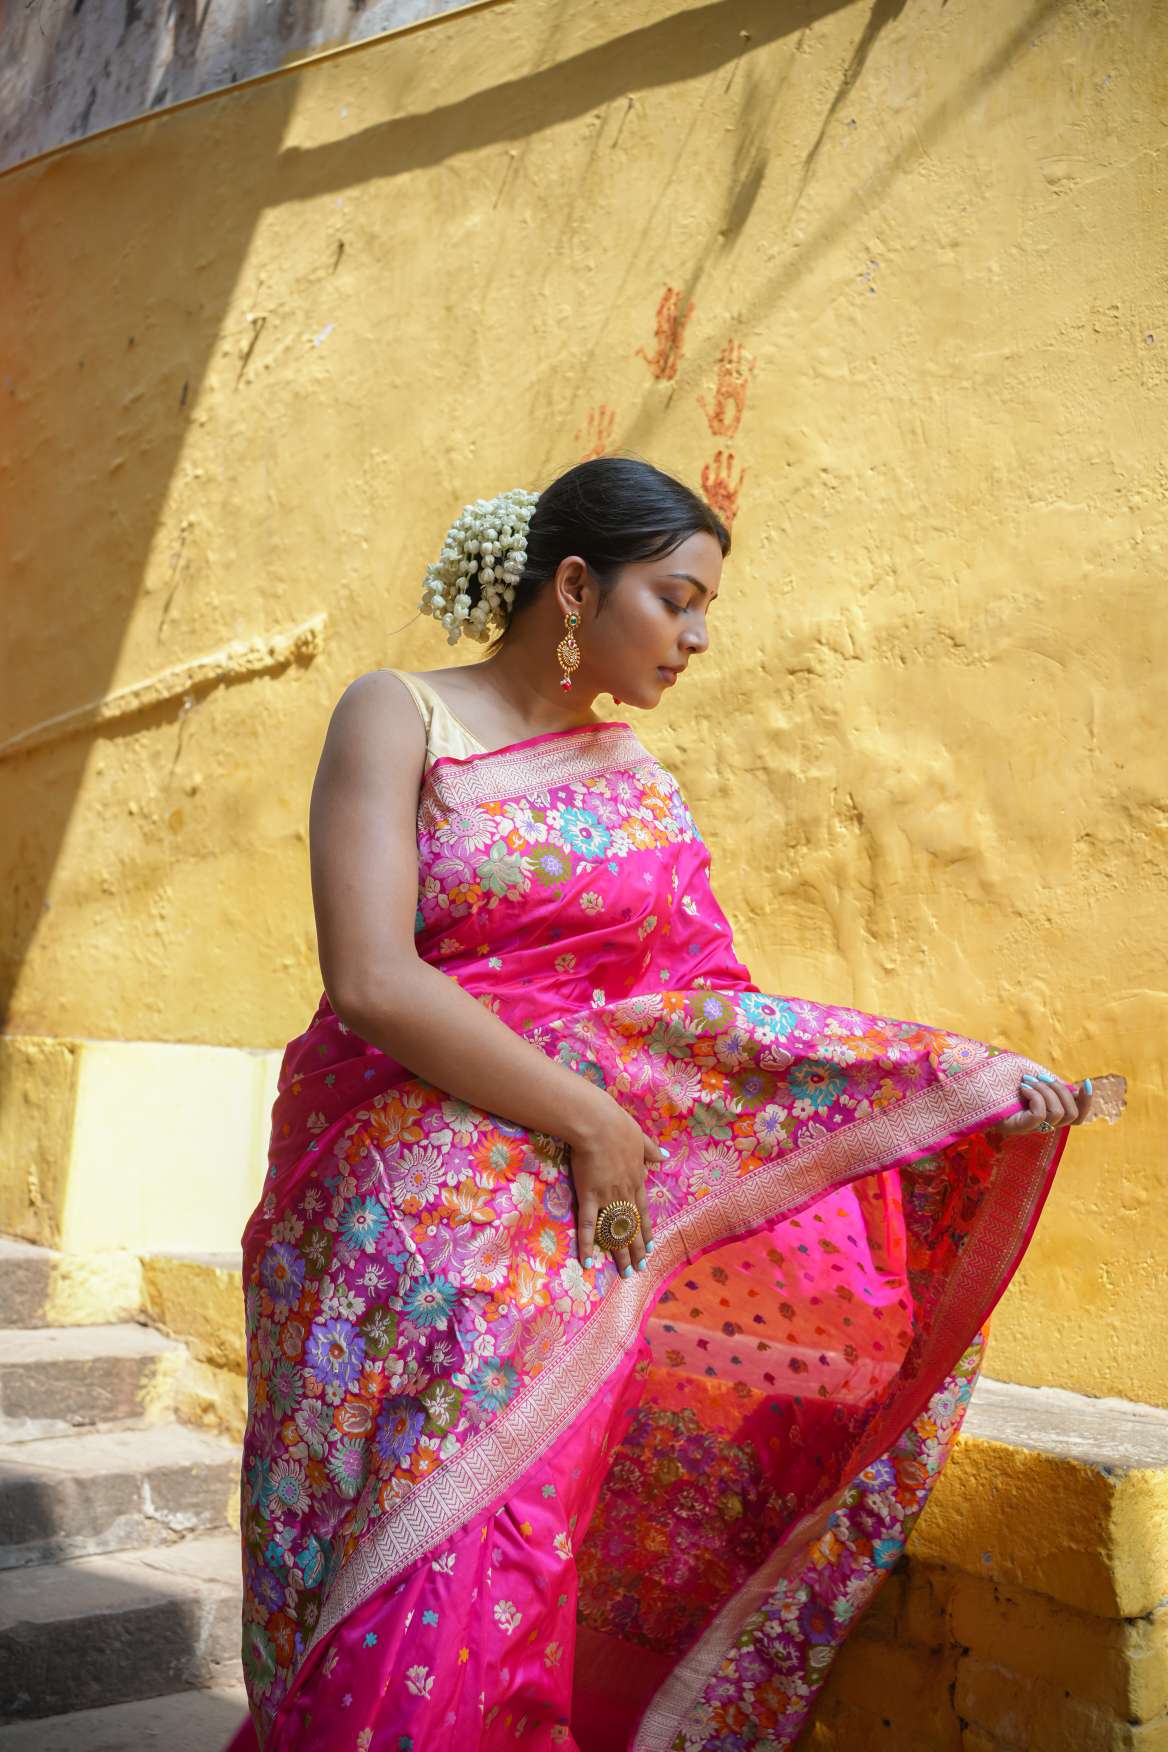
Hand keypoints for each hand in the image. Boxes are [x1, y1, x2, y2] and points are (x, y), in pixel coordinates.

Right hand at [565, 1096, 664, 1279]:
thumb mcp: (640, 1137)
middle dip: (637, 1249)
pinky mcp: (589, 1196)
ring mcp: (608, 1196)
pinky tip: (588, 1261)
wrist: (599, 1124)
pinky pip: (589, 1225)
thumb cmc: (618, 1126)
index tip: (650, 1247)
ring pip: (617, 1231)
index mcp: (637, 1179)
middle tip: (641, 1268)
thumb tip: (664, 1157)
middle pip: (633, 1226)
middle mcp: (626, 1192)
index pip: (643, 1210)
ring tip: (626, 1273)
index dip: (646, 1230)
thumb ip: (651, 1150)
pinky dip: (588, 1244)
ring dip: (621, 1254)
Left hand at [987, 1072, 1092, 1140]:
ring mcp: (1027, 1126)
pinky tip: (1021, 1088)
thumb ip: (1054, 1084)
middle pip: (1071, 1114)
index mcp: (1045, 1110)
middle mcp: (1039, 1122)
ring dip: (1045, 1091)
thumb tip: (1078, 1090)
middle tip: (1038, 1077)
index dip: (1086, 1102)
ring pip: (1058, 1115)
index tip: (1085, 1082)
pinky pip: (1040, 1116)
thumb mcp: (1033, 1073)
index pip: (1076, 1117)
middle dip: (1060, 1090)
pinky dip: (1035, 1097)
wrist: (972, 1072)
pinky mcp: (1015, 1127)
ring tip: (1026, 1081)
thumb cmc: (1000, 1071)